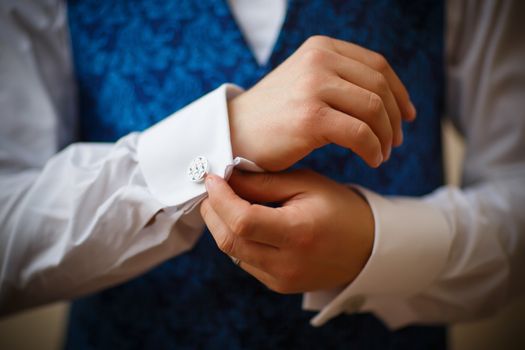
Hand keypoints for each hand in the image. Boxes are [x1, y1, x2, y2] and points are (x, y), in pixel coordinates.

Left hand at [200, 170, 374, 292]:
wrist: (366, 246)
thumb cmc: (338, 208)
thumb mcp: (305, 184)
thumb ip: (263, 183)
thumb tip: (225, 178)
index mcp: (298, 233)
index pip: (243, 221)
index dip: (220, 199)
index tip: (212, 178)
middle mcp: (287, 263)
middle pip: (230, 241)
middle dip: (213, 212)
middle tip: (212, 189)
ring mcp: (281, 280)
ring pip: (232, 253)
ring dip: (221, 226)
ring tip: (225, 201)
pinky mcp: (278, 285)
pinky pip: (245, 261)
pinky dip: (237, 239)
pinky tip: (243, 222)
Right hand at [229, 35, 415, 170]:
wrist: (233, 133)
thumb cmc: (272, 115)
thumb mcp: (305, 82)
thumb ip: (338, 80)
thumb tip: (385, 98)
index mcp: (320, 48)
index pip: (377, 65)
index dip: (400, 92)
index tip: (408, 116)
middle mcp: (319, 60)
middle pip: (380, 87)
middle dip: (396, 118)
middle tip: (397, 141)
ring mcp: (314, 86)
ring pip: (374, 109)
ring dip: (386, 136)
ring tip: (383, 153)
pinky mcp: (311, 117)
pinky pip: (360, 134)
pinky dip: (373, 149)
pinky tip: (373, 160)